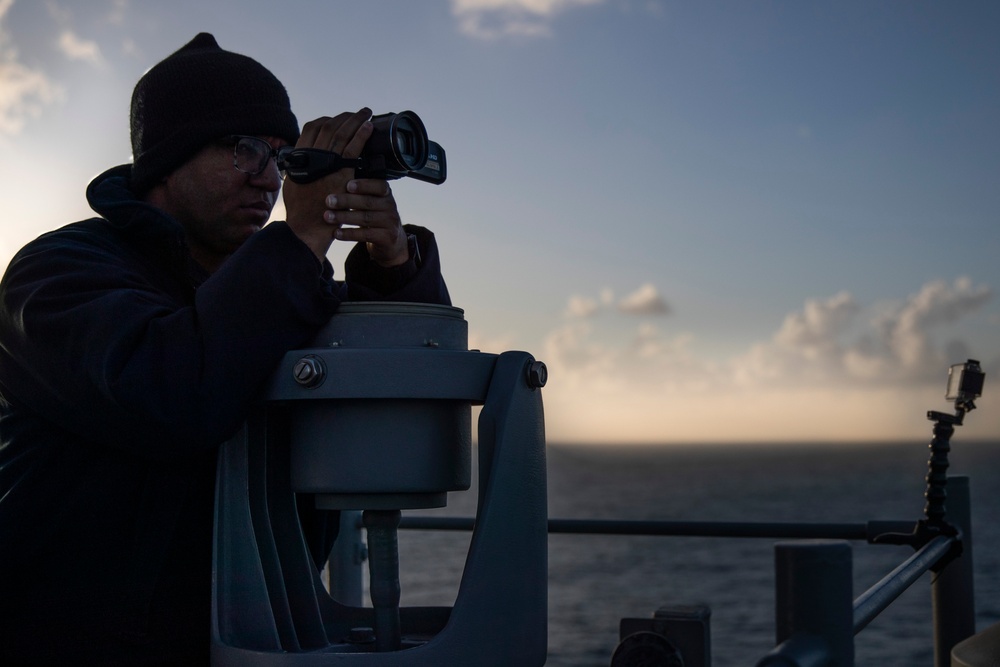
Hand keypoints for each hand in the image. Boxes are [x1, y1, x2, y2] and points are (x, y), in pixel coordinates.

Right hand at [282, 108, 373, 260]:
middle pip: (329, 127)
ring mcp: (327, 164)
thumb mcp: (292, 183)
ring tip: (366, 113)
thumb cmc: (301, 209)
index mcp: (300, 157)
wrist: (308, 226)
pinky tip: (370, 127)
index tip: (336, 119)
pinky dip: (362, 134)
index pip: (311, 128)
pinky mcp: (341, 173)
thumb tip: (300, 157)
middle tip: (357, 113)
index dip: (326, 120)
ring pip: (342, 133)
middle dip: (344, 117)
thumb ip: (298, 167)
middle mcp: (313, 157)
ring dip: (356, 120)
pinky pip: (353, 149)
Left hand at [325, 179, 407, 266]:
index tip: (348, 185)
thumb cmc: (375, 217)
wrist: (392, 242)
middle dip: (346, 201)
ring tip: (328, 216)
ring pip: (365, 218)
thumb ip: (361, 194)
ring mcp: (390, 223)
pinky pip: (366, 235)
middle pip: (368, 202)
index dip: (364, 185)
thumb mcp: (374, 203)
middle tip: (329, 201)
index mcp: (386, 194)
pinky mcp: (387, 238)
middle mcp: (391, 207)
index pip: (379, 186)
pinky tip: (336, 233)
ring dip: (344, 217)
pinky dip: (349, 234)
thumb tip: (335, 181)